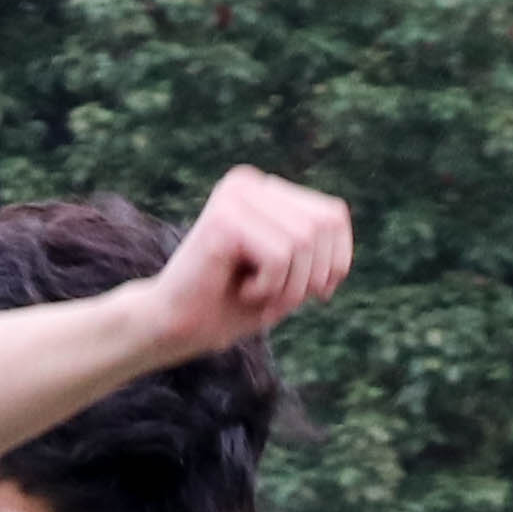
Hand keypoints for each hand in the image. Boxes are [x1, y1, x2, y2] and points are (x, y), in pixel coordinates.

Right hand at [144, 167, 356, 358]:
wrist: (174, 328)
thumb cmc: (231, 305)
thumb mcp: (290, 274)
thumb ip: (316, 244)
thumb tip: (337, 219)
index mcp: (265, 189)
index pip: (334, 215)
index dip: (335, 261)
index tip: (312, 292)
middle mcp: (248, 183)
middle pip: (323, 226)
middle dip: (312, 277)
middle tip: (278, 298)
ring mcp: (234, 197)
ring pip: (304, 241)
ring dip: (288, 286)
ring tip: (256, 296)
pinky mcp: (223, 219)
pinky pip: (280, 255)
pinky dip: (269, 287)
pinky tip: (240, 291)